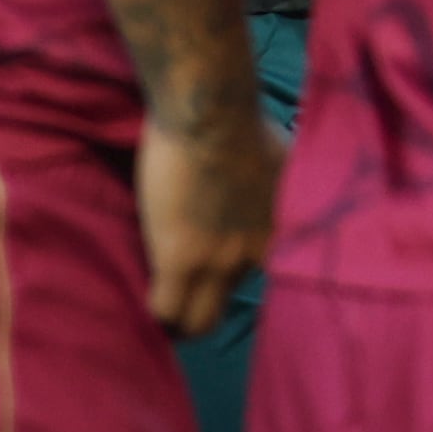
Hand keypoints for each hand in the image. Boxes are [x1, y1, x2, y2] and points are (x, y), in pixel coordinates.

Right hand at [135, 100, 283, 336]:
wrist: (210, 109)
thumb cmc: (243, 119)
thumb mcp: (283, 162)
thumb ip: (279, 190)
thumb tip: (275, 195)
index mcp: (284, 230)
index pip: (277, 286)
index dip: (247, 291)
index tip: (229, 289)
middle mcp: (258, 252)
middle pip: (234, 308)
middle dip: (211, 313)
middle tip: (190, 310)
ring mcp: (221, 260)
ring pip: (200, 320)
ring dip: (182, 322)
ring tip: (167, 318)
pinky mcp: (179, 258)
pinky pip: (166, 309)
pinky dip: (157, 314)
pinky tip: (147, 306)